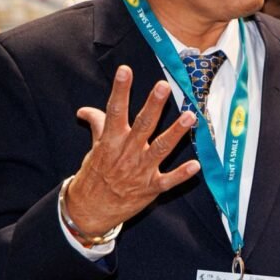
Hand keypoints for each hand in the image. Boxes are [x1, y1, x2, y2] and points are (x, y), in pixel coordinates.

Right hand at [65, 65, 200, 237]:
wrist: (90, 210)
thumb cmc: (95, 175)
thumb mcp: (94, 148)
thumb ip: (97, 125)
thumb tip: (84, 110)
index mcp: (111, 140)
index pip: (115, 110)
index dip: (120, 90)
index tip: (125, 70)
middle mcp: (127, 153)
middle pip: (142, 125)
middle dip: (153, 106)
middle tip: (163, 86)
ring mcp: (140, 171)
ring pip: (160, 149)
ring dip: (176, 133)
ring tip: (190, 116)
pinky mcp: (150, 188)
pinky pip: (168, 180)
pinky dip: (182, 174)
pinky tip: (196, 165)